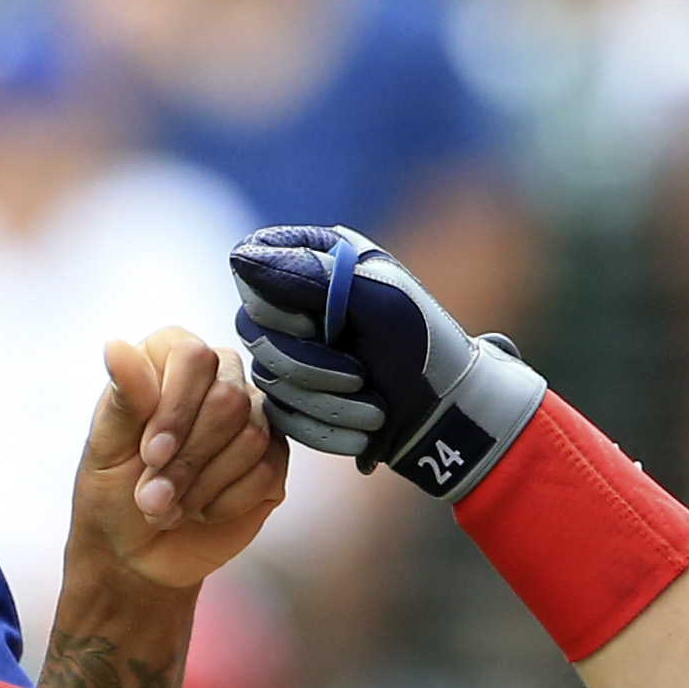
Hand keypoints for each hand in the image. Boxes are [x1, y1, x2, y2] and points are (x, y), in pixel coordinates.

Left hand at [75, 324, 284, 592]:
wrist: (134, 553)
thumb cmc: (112, 491)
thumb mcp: (106, 447)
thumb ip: (122, 398)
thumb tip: (114, 346)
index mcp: (172, 361)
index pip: (194, 357)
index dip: (176, 409)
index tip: (150, 454)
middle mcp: (219, 379)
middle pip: (229, 399)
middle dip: (188, 459)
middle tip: (152, 497)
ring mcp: (252, 420)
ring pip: (252, 436)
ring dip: (203, 485)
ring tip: (167, 509)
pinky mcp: (271, 462)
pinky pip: (268, 471)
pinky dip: (226, 501)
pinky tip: (201, 512)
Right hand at [228, 223, 547, 498]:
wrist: (449, 413)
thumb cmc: (423, 345)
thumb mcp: (377, 300)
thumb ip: (311, 274)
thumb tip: (240, 257)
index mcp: (315, 260)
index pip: (251, 268)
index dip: (277, 305)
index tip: (320, 325)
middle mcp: (295, 302)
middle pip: (254, 330)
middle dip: (308, 366)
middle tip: (359, 376)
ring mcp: (290, 351)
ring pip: (268, 379)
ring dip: (327, 403)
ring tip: (375, 409)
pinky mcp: (293, 397)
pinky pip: (281, 418)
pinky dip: (326, 430)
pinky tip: (365, 430)